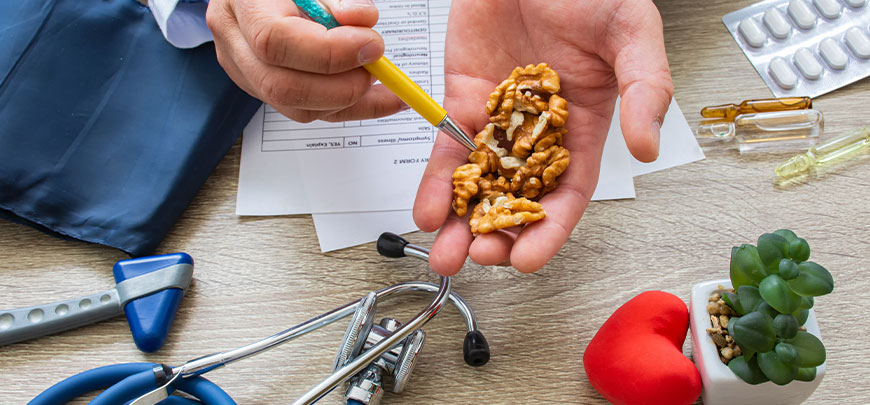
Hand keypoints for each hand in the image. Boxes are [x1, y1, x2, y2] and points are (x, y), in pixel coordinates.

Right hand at [206, 0, 405, 121]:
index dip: (329, 52)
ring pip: (296, 108)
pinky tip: (379, 98)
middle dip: (341, 86)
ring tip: (380, 80)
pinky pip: (308, 110)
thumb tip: (363, 20)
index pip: (275, 40)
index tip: (370, 46)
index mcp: (241, 4)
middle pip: (282, 86)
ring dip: (349, 101)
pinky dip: (349, 107)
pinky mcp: (265, 90)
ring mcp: (246, 73)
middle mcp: (236, 44)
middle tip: (375, 68)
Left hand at [413, 0, 673, 274]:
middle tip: (479, 258)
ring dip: (460, 223)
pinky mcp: (463, 99)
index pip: (568, 192)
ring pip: (477, 183)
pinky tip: (427, 210)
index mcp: (584, 127)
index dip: (549, 229)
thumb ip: (646, 87)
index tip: (529, 260)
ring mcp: (498, 119)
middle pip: (517, 198)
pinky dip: (436, 183)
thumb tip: (648, 146)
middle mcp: (538, 133)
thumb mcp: (631, 33)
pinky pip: (447, 149)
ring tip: (444, 254)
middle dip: (498, 234)